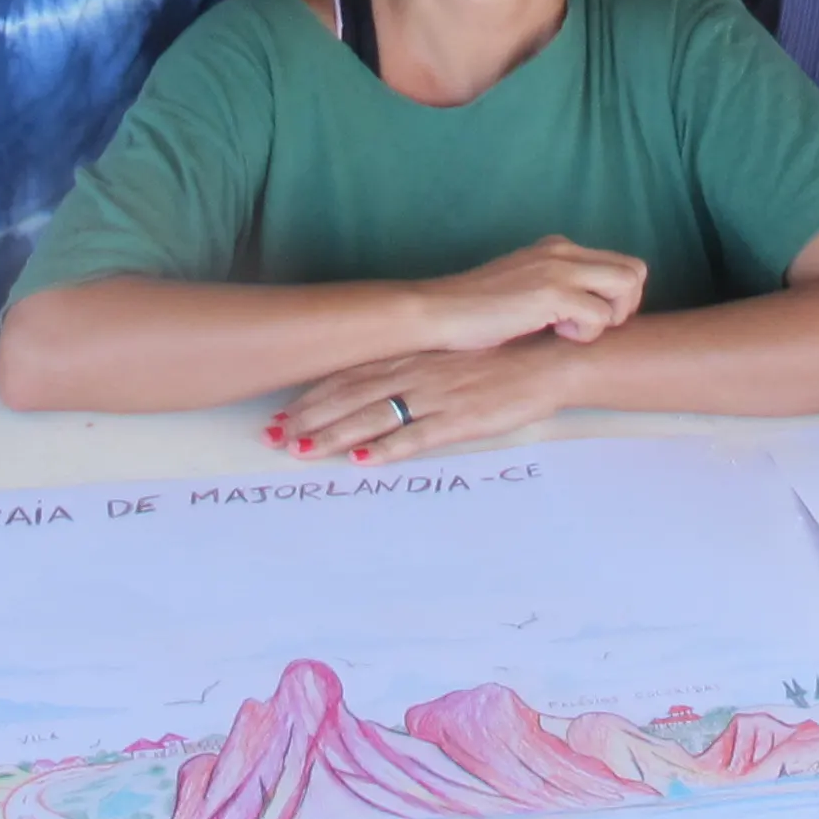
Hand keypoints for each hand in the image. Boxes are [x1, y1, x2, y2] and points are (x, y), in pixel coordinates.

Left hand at [268, 336, 580, 464]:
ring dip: (334, 435)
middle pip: (350, 397)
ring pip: (375, 417)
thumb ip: (410, 371)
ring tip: (301, 452)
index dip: (312, 397)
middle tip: (272, 437)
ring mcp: (436, 397)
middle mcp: (416, 373)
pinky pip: (418, 436)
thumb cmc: (496, 362)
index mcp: (411, 358)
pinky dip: (388, 448)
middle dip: (308, 419)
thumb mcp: (446, 359)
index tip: (280, 414)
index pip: (349, 377)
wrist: (546, 363)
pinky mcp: (460, 419)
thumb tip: (375, 389)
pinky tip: (363, 459)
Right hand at [408, 235, 648, 352]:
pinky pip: (600, 315)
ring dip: (608, 318)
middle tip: (592, 328)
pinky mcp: (552, 294)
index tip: (592, 320)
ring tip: (573, 331)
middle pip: (635, 270)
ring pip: (626, 287)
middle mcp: (563, 251)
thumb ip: (555, 288)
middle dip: (625, 306)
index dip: (618, 298)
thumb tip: (587, 311)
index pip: (620, 263)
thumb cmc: (476, 311)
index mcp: (557, 248)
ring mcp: (559, 270)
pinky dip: (586, 333)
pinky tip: (555, 334)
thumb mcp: (523, 288)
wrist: (440, 313)